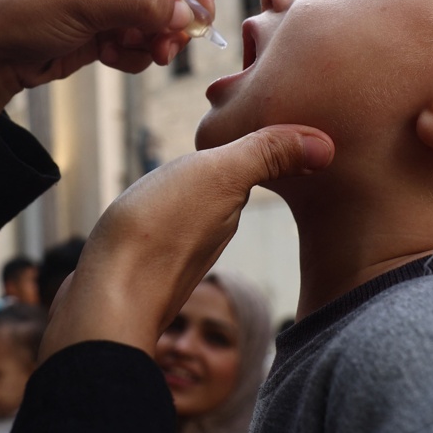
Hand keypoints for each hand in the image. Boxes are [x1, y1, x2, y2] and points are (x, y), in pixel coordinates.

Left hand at [0, 0, 216, 122]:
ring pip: (159, 26)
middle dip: (170, 25)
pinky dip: (132, 56)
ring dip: (150, 45)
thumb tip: (188, 15)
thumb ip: (142, 4)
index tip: (203, 16)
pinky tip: (106, 56)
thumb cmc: (30, 12)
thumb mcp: (88, 1)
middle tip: (166, 49)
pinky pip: (141, 47)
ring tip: (124, 52)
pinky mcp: (107, 34)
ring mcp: (112, 4)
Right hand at [38, 125, 334, 360]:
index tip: (279, 128)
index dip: (267, 147)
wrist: (105, 304)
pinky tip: (153, 206)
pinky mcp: (144, 261)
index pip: (257, 167)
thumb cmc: (159, 233)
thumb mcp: (217, 176)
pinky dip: (166, 210)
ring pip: (196, 207)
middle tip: (239, 136)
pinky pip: (163, 226)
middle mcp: (211, 229)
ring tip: (198, 168)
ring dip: (199, 190)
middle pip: (228, 188)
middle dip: (235, 167)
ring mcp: (176, 248)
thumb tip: (328, 144)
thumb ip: (265, 154)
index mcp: (231, 204)